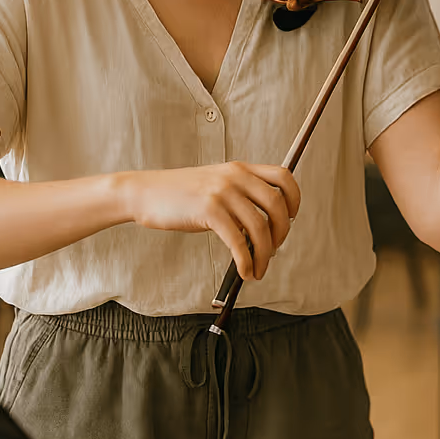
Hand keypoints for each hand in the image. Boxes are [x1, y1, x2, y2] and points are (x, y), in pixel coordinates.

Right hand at [120, 162, 300, 281]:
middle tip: (274, 249)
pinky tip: (245, 270)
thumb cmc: (181, 195)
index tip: (292, 217)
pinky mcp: (209, 211)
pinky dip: (246, 260)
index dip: (294, 198)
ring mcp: (222, 192)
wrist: (144, 192)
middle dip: (282, 232)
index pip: (284, 175)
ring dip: (265, 253)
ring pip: (259, 227)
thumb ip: (241, 195)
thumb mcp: (216, 184)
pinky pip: (238, 241)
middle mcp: (235, 176)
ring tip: (259, 268)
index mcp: (240, 168)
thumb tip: (266, 226)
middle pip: (277, 204)